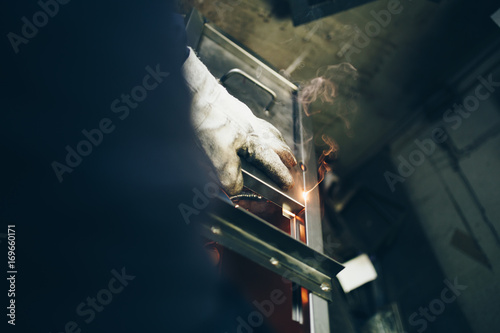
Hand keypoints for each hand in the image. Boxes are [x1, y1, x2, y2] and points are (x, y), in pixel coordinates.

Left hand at [182, 48, 296, 194]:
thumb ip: (230, 173)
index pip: (273, 163)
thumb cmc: (209, 120)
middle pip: (278, 145)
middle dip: (286, 157)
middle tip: (292, 164)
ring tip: (281, 148)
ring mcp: (248, 118)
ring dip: (279, 142)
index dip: (281, 175)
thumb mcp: (218, 155)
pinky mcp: (238, 110)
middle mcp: (256, 130)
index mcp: (255, 143)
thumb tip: (236, 188)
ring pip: (270, 132)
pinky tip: (256, 129)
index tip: (289, 183)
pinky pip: (259, 122)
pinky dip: (264, 129)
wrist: (198, 93)